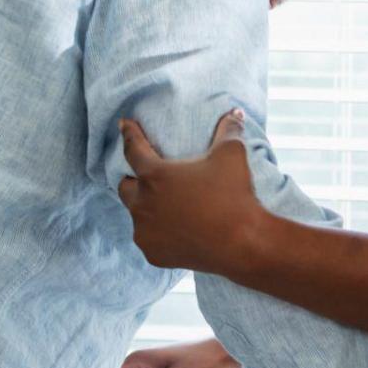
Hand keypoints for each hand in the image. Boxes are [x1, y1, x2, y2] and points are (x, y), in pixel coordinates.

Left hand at [117, 111, 266, 274]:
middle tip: (149, 179)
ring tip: (165, 208)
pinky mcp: (154, 254)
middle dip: (134, 180)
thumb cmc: (234, 195)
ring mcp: (145, 232)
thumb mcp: (232, 155)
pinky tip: (174, 231)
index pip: (133, 149)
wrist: (242, 244)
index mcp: (154, 175)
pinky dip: (158, 234)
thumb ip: (229, 130)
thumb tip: (236, 112)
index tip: (124, 125)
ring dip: (146, 209)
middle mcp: (142, 204)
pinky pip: (149, 239)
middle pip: (125, 187)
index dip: (128, 134)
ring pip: (137, 216)